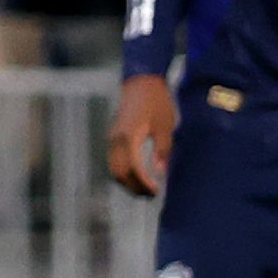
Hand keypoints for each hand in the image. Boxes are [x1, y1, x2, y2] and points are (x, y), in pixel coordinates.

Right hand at [105, 72, 176, 197]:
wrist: (141, 82)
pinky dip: (123, 172)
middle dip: (133, 187)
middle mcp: (116, 140)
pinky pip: (114, 160)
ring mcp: (112, 138)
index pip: (133, 169)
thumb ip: (162, 150)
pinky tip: (137, 174)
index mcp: (129, 138)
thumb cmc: (156, 102)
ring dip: (127, 181)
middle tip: (150, 195)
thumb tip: (159, 173)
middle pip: (119, 173)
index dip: (143, 183)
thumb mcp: (165, 126)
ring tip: (144, 188)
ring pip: (114, 168)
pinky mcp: (113, 137)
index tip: (156, 191)